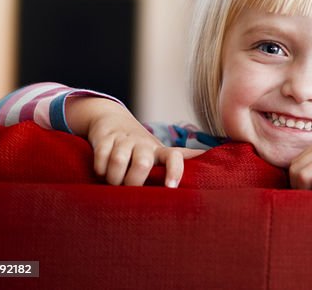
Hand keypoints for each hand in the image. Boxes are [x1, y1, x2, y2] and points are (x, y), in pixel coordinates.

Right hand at [66, 97, 204, 186]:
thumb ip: (181, 159)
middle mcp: (144, 144)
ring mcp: (125, 140)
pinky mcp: (106, 138)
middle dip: (133, 182)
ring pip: (119, 161)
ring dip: (114, 178)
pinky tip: (100, 172)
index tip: (171, 187)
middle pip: (143, 164)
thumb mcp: (160, 154)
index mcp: (160, 151)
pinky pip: (101, 157)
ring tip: (113, 183)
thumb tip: (212, 162)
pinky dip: (99, 169)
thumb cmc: (140, 148)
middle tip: (127, 189)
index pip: (175, 157)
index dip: (175, 171)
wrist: (112, 121)